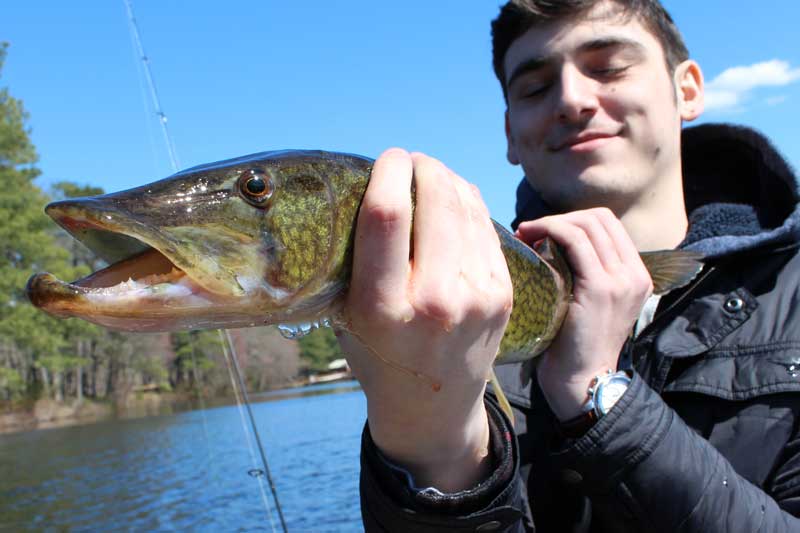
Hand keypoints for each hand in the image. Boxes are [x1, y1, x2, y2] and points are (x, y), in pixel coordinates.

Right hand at [337, 148, 512, 490]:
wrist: (434, 406)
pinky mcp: (502, 293)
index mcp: (383, 307)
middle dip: (422, 166)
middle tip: (409, 161)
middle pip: (435, 201)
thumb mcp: (347, 315)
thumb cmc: (379, 355)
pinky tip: (455, 200)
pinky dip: (469, 204)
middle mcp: (434, 300)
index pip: (386, 215)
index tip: (385, 158)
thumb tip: (370, 190)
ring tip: (431, 175)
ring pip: (466, 208)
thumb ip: (356, 259)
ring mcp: (476, 296)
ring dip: (447, 179)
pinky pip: (485, 227)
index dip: (388, 171)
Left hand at [516, 208, 651, 420]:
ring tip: (525, 233)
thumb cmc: (573, 345)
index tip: (544, 230)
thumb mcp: (588, 302)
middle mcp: (635, 274)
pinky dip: (549, 230)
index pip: (609, 224)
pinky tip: (529, 239)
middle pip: (598, 218)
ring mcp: (621, 280)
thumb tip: (550, 240)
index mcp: (637, 275)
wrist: (582, 381)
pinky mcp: (600, 288)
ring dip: (550, 222)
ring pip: (586, 225)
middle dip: (560, 218)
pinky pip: (574, 241)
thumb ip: (584, 273)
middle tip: (530, 230)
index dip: (573, 218)